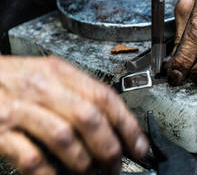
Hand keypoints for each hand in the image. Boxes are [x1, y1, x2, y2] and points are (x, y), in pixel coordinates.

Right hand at [0, 56, 148, 174]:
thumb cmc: (16, 79)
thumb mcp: (51, 76)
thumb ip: (80, 96)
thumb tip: (113, 125)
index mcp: (60, 72)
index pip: (104, 97)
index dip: (127, 125)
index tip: (139, 146)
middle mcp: (42, 88)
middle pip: (89, 118)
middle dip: (109, 148)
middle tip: (115, 165)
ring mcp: (20, 109)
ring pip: (64, 137)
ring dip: (83, 163)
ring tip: (91, 174)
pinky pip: (31, 158)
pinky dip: (49, 173)